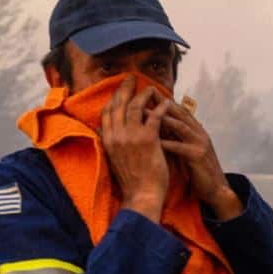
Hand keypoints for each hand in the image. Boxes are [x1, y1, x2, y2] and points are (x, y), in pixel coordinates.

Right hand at [101, 75, 170, 222]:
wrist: (142, 195)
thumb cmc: (132, 181)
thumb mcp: (115, 159)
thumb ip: (112, 143)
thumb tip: (106, 131)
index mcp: (107, 140)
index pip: (107, 112)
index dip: (114, 98)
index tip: (120, 89)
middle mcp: (116, 135)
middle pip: (118, 104)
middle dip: (125, 88)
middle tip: (132, 78)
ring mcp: (131, 137)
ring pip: (135, 107)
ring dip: (144, 94)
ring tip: (152, 87)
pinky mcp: (147, 140)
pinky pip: (154, 116)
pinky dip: (160, 107)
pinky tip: (166, 102)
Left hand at [156, 100, 242, 219]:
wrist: (216, 190)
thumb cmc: (199, 171)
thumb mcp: (189, 150)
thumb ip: (179, 138)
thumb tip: (161, 129)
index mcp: (197, 131)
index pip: (180, 111)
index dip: (165, 101)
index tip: (149, 93)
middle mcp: (200, 134)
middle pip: (180, 113)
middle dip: (162, 103)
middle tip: (146, 94)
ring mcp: (200, 144)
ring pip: (180, 126)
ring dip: (163, 118)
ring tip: (145, 112)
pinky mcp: (198, 157)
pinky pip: (180, 147)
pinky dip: (167, 143)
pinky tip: (154, 140)